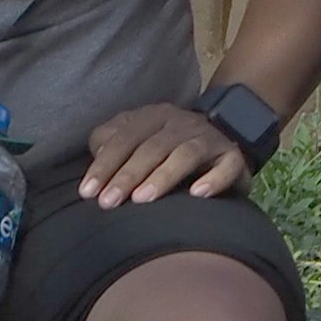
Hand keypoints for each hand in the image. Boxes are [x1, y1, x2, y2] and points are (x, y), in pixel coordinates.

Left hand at [79, 102, 247, 206]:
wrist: (222, 139)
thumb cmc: (166, 148)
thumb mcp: (135, 139)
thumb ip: (111, 143)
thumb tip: (97, 155)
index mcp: (154, 117)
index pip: (125, 139)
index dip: (105, 165)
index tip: (88, 193)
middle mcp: (182, 124)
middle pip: (152, 148)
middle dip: (128, 175)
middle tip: (109, 203)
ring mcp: (209, 139)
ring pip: (186, 154)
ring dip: (163, 176)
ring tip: (143, 199)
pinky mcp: (233, 157)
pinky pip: (227, 166)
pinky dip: (214, 179)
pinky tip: (197, 195)